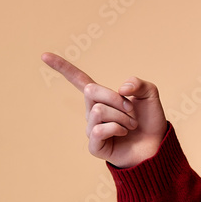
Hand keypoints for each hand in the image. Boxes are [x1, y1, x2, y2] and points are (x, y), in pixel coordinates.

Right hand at [41, 52, 166, 167]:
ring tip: (131, 125)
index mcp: (101, 97)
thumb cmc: (150, 120)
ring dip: (121, 116)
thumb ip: (138, 84)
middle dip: (116, 98)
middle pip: (91, 91)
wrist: (156, 145)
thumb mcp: (150, 94)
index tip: (44, 55)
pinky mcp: (94, 145)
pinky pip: (99, 129)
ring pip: (98, 110)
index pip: (79, 80)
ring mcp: (92, 128)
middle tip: (131, 110)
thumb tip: (121, 89)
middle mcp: (92, 112)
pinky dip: (117, 128)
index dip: (62, 67)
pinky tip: (124, 133)